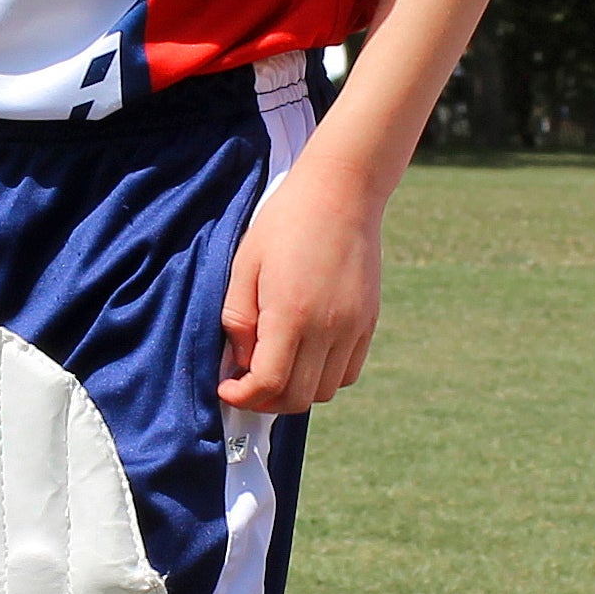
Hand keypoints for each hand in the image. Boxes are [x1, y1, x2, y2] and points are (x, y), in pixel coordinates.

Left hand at [217, 163, 380, 412]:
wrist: (341, 193)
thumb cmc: (284, 223)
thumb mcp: (244, 265)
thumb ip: (237, 320)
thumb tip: (239, 363)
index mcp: (292, 314)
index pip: (268, 383)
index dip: (242, 396)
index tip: (226, 387)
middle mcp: (328, 328)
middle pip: (298, 397)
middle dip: (265, 400)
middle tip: (245, 383)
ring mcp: (353, 327)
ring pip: (325, 390)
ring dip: (296, 390)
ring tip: (275, 368)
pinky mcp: (368, 321)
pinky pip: (347, 371)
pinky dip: (324, 376)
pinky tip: (305, 355)